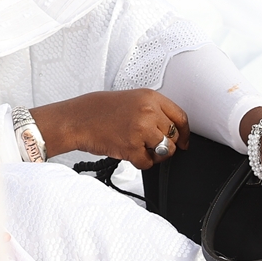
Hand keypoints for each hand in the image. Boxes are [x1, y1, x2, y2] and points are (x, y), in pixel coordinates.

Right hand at [31, 89, 189, 168]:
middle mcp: (148, 112)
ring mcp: (141, 130)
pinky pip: (148, 163)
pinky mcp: (132, 147)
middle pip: (174, 136)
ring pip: (166, 151)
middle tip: (150, 144)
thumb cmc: (98, 110)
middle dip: (165, 144)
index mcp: (150, 97)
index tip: (183, 141)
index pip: (181, 117)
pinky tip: (128, 152)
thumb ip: (152, 110)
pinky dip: (140, 162)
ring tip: (139, 149)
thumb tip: (172, 129)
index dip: (185, 133)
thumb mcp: (130, 99)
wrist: (76, 119)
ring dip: (154, 154)